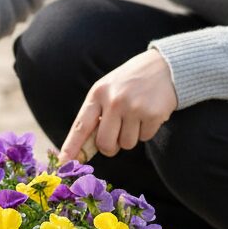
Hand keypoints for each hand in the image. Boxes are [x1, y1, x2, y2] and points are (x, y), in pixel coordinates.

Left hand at [58, 49, 176, 162]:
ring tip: (135, 118)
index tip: (64, 161)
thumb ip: (96, 114)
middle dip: (109, 148)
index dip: (72, 146)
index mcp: (98, 94)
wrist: (163, 66)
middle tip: (114, 140)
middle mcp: (114, 101)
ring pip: (126, 144)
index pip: (81, 125)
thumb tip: (85, 148)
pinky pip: (145, 138)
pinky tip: (148, 115)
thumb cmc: (129, 83)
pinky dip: (146, 131)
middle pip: (105, 143)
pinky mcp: (154, 114)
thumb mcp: (107, 90)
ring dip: (130, 137)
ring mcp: (135, 108)